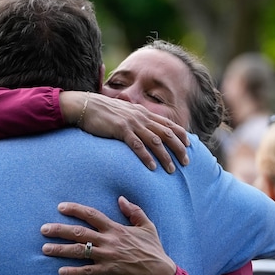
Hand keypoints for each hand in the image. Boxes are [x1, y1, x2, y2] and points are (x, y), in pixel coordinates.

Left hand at [40, 197, 176, 274]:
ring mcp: (107, 257)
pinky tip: (60, 271)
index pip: (92, 215)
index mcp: (116, 229)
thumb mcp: (147, 226)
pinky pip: (87, 272)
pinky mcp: (108, 272)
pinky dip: (73, 272)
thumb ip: (134, 211)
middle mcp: (109, 241)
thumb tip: (121, 199)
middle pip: (79, 232)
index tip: (61, 207)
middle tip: (43, 229)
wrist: (160, 273)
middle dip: (59, 230)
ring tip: (45, 249)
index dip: (75, 210)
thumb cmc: (153, 249)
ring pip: (79, 251)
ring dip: (60, 250)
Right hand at [60, 91, 189, 172]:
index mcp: (144, 113)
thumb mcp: (125, 114)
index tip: (189, 146)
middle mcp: (141, 117)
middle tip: (186, 163)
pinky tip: (152, 167)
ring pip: (155, 141)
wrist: (85, 105)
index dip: (182, 135)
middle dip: (179, 148)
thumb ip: (137, 121)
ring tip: (172, 169)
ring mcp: (132, 123)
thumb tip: (145, 131)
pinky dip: (146, 157)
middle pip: (167, 133)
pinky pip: (137, 145)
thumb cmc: (103, 112)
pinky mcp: (120, 129)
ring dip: (165, 156)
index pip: (169, 124)